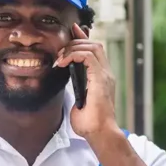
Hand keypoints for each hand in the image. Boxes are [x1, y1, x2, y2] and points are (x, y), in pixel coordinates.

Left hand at [55, 23, 121, 142]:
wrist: (100, 133)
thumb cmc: (90, 124)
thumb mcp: (79, 103)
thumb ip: (77, 92)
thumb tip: (69, 88)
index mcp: (102, 78)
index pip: (94, 51)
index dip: (82, 39)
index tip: (70, 32)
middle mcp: (106, 73)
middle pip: (94, 44)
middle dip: (75, 41)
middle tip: (59, 51)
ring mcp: (105, 75)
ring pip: (91, 47)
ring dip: (73, 49)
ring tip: (60, 59)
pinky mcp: (100, 78)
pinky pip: (87, 56)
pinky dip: (73, 55)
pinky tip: (63, 63)